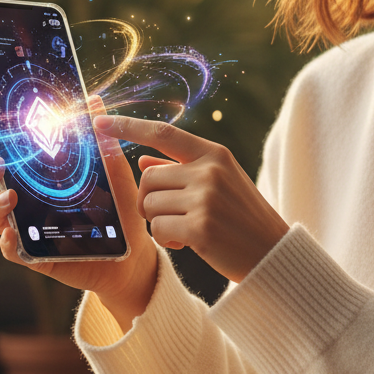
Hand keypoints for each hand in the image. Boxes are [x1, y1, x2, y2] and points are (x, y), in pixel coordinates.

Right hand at [0, 98, 157, 330]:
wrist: (132, 251)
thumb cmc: (117, 205)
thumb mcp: (112, 169)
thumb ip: (101, 138)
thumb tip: (94, 100)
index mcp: (39, 173)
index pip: (8, 149)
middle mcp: (25, 197)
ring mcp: (26, 226)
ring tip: (7, 199)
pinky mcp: (34, 255)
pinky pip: (11, 251)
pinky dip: (7, 243)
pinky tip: (13, 235)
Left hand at [93, 115, 289, 283]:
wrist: (272, 252)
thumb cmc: (241, 217)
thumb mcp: (218, 183)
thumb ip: (180, 169)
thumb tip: (143, 161)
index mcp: (214, 153)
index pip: (163, 133)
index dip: (128, 126)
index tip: (100, 122)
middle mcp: (209, 170)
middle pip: (147, 178)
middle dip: (148, 200)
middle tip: (170, 216)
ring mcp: (205, 197)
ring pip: (150, 205)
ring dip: (159, 222)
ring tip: (186, 230)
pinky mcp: (200, 227)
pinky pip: (158, 230)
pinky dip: (167, 240)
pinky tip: (189, 243)